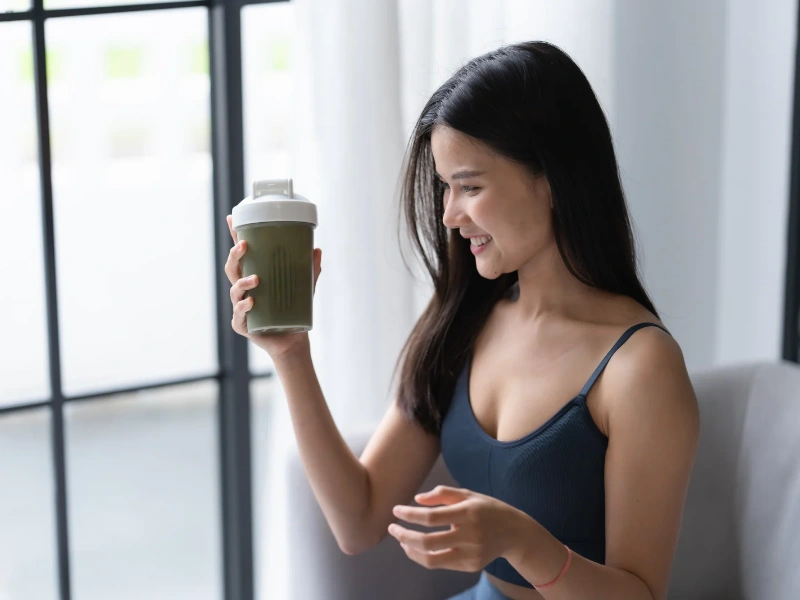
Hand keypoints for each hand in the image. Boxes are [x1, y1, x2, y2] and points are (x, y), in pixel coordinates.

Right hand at [225, 214, 321, 357]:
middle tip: (245, 245)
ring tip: (255, 280)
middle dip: (235, 255)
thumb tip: (317, 250)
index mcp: (253, 276)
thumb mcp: (304, 288)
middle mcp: (243, 290)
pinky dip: (244, 307)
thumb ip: (309, 270)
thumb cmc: (293, 311)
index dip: (235, 236)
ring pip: (234, 290)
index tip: (233, 218)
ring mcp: (240, 307)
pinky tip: (251, 303)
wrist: (293, 340)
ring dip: (242, 283)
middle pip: (232, 268)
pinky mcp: (242, 325)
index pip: (242, 254)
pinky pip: (239, 315)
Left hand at [387, 486, 522, 571]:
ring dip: (410, 550)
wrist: (515, 533)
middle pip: (427, 542)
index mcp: (468, 513)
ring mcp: (470, 554)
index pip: (431, 517)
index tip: (395, 510)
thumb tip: (417, 499)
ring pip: (431, 559)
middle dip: (404, 535)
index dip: (409, 515)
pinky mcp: (470, 566)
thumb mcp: (468, 494)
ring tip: (401, 540)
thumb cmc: (487, 508)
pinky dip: (424, 557)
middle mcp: (470, 536)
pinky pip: (441, 564)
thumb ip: (442, 493)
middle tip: (391, 528)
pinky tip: (416, 547)